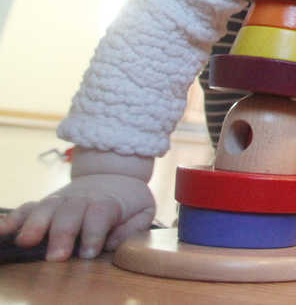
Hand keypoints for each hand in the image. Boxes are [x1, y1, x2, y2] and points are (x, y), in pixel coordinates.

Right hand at [0, 174, 155, 260]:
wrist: (114, 175)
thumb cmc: (130, 201)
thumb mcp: (143, 211)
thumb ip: (133, 227)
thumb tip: (113, 243)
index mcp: (108, 202)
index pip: (100, 214)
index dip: (94, 233)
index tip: (89, 253)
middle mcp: (82, 199)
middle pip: (70, 213)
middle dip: (62, 234)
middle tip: (56, 257)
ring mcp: (62, 200)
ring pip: (46, 208)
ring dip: (35, 225)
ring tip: (26, 242)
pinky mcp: (47, 204)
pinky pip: (28, 208)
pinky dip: (14, 218)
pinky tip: (3, 230)